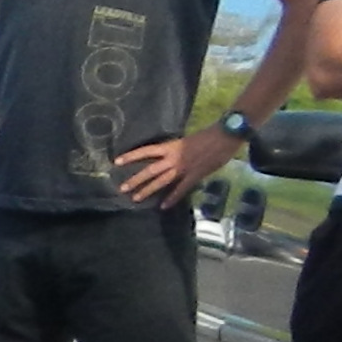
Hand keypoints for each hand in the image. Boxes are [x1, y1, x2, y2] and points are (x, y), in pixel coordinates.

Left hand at [116, 120, 236, 205]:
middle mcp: (173, 157)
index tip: (116, 161)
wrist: (225, 135)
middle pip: (150, 170)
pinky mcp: (195, 175)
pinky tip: (163, 206)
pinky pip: (181, 189)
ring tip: (135, 198)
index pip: (146, 151)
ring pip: (162, 181)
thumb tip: (168, 158)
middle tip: (122, 188)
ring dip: (148, 190)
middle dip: (135, 179)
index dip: (131, 156)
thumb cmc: (207, 135)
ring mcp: (184, 168)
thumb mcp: (186, 141)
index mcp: (171, 146)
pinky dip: (172, 198)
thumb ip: (176, 150)